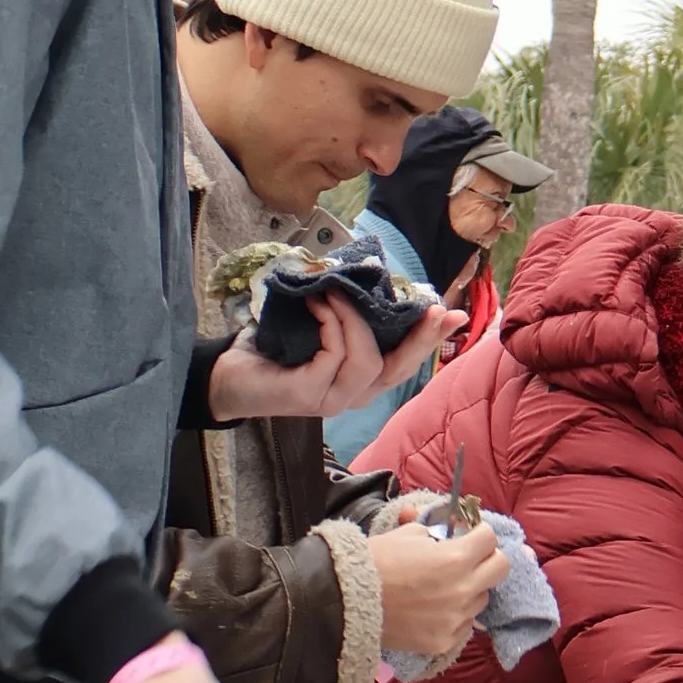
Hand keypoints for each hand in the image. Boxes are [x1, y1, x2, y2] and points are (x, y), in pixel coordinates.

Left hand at [206, 297, 462, 425]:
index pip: (406, 363)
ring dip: (353, 319)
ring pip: (367, 361)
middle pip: (398, 369)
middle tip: (432, 306)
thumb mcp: (321, 327)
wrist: (227, 373)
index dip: (432, 339)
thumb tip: (373, 282)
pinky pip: (335, 355)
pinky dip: (330, 323)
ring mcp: (331, 400)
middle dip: (419, 336)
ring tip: (332, 293)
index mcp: (361, 380)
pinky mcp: (309, 396)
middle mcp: (353, 396)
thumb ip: (350, 317)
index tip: (455, 313)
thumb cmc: (275, 348)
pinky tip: (315, 304)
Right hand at [369, 517, 508, 670]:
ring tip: (441, 587)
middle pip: (501, 568)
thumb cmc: (375, 562)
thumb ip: (438, 530)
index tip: (467, 535)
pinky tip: (431, 609)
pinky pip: (464, 623)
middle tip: (467, 558)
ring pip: (482, 597)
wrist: (345, 603)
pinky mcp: (445, 641)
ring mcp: (456, 619)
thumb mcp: (408, 534)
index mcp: (456, 558)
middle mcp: (463, 590)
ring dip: (470, 588)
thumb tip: (454, 525)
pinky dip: (455, 614)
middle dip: (487, 558)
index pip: (490, 538)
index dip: (477, 533)